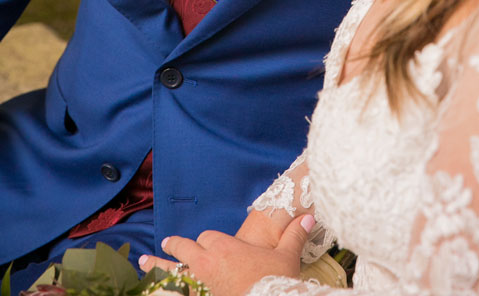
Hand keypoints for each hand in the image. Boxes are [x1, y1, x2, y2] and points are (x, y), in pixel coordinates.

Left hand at [139, 213, 314, 295]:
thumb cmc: (273, 282)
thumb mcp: (286, 258)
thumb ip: (294, 235)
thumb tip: (308, 217)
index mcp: (226, 248)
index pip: (209, 237)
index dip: (209, 241)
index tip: (208, 245)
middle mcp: (206, 263)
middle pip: (185, 248)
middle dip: (175, 245)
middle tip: (166, 243)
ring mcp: (196, 284)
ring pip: (169, 269)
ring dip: (155, 264)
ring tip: (142, 261)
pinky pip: (173, 290)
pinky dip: (163, 288)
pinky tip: (152, 289)